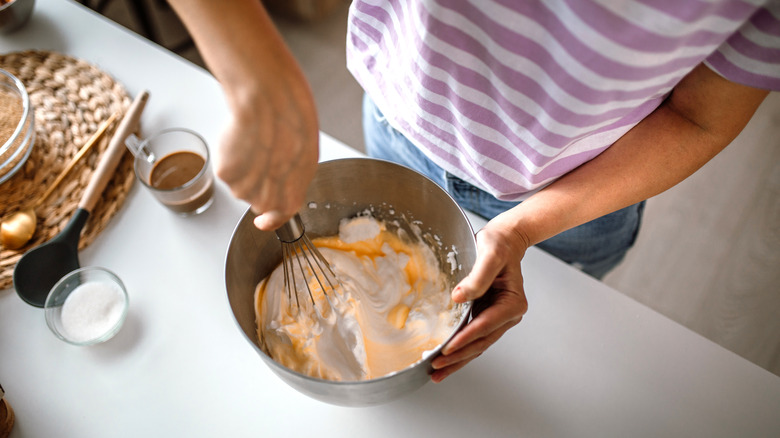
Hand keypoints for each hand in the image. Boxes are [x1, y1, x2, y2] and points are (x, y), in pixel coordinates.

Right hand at [214, 90, 318, 230]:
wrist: (269, 103)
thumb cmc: (292, 122)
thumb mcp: (305, 156)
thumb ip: (293, 179)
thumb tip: (283, 183)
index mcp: (291, 197)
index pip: (279, 218)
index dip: (270, 220)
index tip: (263, 222)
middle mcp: (267, 199)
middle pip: (257, 200)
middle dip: (259, 183)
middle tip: (264, 156)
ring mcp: (243, 189)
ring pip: (240, 184)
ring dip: (244, 169)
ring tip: (255, 144)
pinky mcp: (226, 174)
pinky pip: (227, 168)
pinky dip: (231, 156)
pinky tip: (242, 140)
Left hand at [431, 217, 528, 382]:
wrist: (505, 239)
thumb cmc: (499, 244)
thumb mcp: (490, 255)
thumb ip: (477, 277)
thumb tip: (458, 297)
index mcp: (512, 303)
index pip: (485, 325)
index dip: (465, 338)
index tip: (448, 348)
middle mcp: (508, 314)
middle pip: (481, 342)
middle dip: (458, 356)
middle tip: (436, 366)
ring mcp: (497, 317)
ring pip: (477, 345)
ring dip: (457, 360)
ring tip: (437, 372)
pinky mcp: (486, 316)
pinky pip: (472, 337)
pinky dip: (459, 349)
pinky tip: (446, 359)